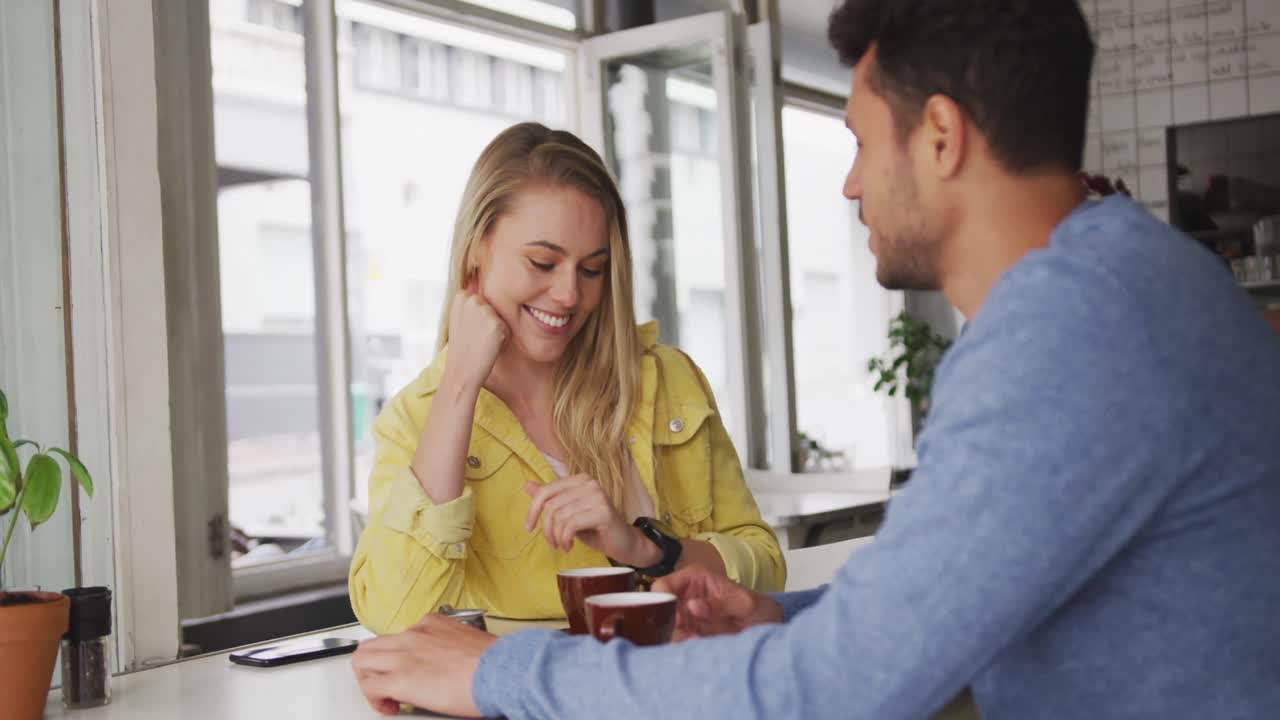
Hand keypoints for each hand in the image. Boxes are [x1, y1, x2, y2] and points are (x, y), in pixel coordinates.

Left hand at [352, 614, 496, 716]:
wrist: (500, 669)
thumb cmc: (494, 661)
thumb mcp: (468, 639)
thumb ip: (450, 645)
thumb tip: (450, 662)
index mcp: (431, 624)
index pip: (399, 636)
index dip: (398, 657)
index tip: (408, 669)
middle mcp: (413, 635)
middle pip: (372, 645)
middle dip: (372, 666)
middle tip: (384, 683)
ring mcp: (404, 655)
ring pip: (362, 661)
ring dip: (368, 679)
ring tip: (383, 696)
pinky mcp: (401, 679)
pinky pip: (370, 686)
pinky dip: (374, 699)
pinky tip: (389, 706)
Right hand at [443, 279, 508, 390]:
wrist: (461, 370)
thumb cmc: (462, 346)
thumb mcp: (460, 318)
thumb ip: (469, 300)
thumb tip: (476, 276)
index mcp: (461, 295)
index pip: (483, 300)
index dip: (479, 317)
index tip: (469, 330)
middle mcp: (472, 299)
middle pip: (494, 306)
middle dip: (490, 321)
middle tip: (476, 337)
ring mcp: (484, 310)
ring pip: (502, 317)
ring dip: (497, 330)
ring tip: (482, 341)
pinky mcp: (496, 323)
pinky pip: (507, 328)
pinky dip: (503, 338)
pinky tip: (489, 346)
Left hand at [523, 477, 656, 566]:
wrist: (624, 544)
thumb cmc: (595, 529)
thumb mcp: (568, 513)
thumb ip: (550, 499)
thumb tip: (526, 484)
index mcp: (580, 480)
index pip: (546, 491)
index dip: (532, 510)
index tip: (529, 528)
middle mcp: (589, 483)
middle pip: (551, 505)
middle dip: (547, 529)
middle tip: (552, 544)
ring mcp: (597, 495)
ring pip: (560, 516)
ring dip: (556, 537)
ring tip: (562, 546)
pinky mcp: (603, 511)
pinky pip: (571, 525)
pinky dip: (565, 539)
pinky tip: (569, 547)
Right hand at [652, 566, 782, 640]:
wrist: (766, 627)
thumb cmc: (755, 608)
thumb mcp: (742, 603)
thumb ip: (718, 604)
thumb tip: (691, 607)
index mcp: (693, 578)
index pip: (662, 586)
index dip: (662, 600)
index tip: (673, 618)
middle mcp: (683, 597)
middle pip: (657, 609)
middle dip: (665, 623)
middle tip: (683, 634)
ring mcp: (682, 618)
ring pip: (663, 628)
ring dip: (673, 638)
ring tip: (695, 642)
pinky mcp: (686, 636)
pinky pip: (675, 642)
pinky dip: (682, 647)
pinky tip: (696, 650)